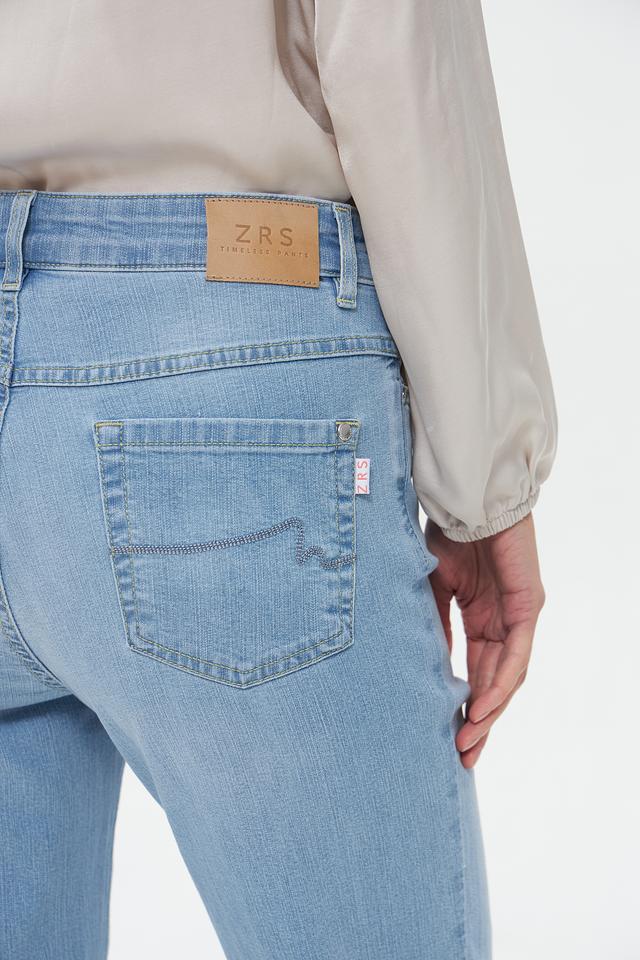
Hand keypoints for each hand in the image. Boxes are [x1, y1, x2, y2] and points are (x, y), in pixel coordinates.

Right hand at [426, 513, 544, 768]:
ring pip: (507, 677)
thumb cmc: (448, 535)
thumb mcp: (432, 590)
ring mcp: (518, 617)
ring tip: (468, 742)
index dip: (463, 704)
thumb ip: (434, 628)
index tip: (446, 735)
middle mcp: (504, 623)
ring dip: (489, 712)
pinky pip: (516, 656)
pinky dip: (500, 684)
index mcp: (482, 619)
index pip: (476, 672)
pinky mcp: (526, 607)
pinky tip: (483, 708)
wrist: (465, 499)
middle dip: (479, 721)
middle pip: (495, 683)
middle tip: (460, 756)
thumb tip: (425, 670)